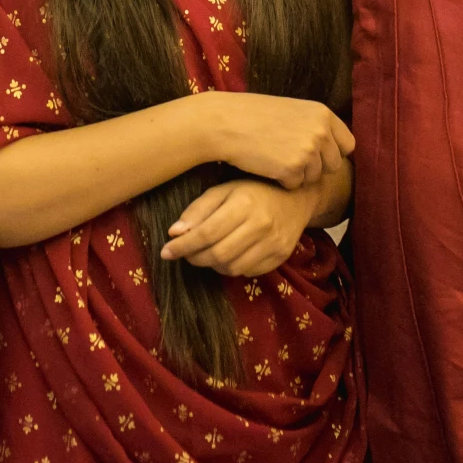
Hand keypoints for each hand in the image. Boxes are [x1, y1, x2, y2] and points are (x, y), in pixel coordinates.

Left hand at [162, 176, 319, 276]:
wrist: (297, 197)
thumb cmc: (254, 190)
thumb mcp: (224, 191)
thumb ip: (199, 210)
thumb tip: (174, 232)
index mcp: (244, 204)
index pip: (206, 233)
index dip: (182, 246)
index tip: (166, 252)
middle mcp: (261, 225)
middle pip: (218, 254)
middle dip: (194, 258)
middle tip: (184, 254)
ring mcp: (274, 243)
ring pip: (232, 267)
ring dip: (212, 265)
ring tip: (205, 253)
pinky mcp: (281, 256)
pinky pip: (248, 272)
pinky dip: (231, 268)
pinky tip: (227, 256)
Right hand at [197, 91, 353, 190]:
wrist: (224, 122)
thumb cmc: (253, 114)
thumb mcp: (292, 110)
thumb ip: (315, 125)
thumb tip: (334, 146)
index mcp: (323, 114)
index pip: (348, 144)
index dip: (333, 152)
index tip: (318, 155)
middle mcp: (321, 132)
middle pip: (333, 165)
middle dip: (316, 167)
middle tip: (291, 158)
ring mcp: (308, 151)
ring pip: (314, 178)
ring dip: (297, 174)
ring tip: (275, 157)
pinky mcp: (292, 170)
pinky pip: (295, 186)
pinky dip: (282, 181)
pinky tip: (266, 165)